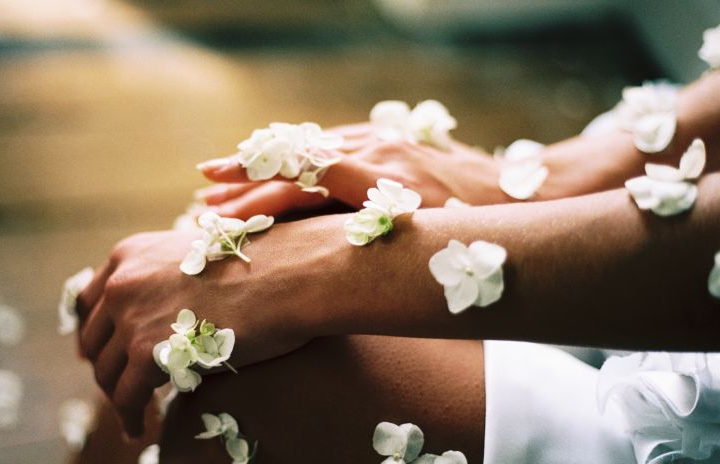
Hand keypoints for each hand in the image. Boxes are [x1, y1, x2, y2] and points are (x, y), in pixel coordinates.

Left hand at [73, 223, 329, 436]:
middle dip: (107, 366)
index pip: (91, 300)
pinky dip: (131, 416)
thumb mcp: (197, 258)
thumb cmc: (260, 268)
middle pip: (93, 338)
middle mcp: (123, 280)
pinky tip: (141, 427)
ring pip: (106, 371)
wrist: (287, 275)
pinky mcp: (145, 349)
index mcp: (131, 253)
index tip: (107, 353)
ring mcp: (131, 315)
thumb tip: (160, 314)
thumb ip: (167, 279)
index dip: (97, 332)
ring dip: (118, 396)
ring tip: (134, 412)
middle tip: (125, 387)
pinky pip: (126, 396)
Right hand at [195, 123, 509, 219]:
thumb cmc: (482, 235)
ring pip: (307, 148)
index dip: (257, 192)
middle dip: (244, 182)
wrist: (526, 191)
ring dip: (261, 164)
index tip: (215, 206)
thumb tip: (325, 271)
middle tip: (200, 200)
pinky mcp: (387, 138)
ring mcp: (381, 141)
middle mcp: (377, 153)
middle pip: (296, 164)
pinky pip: (330, 142)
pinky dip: (293, 154)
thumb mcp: (435, 248)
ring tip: (216, 178)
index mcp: (384, 180)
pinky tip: (267, 163)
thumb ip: (383, 250)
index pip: (305, 181)